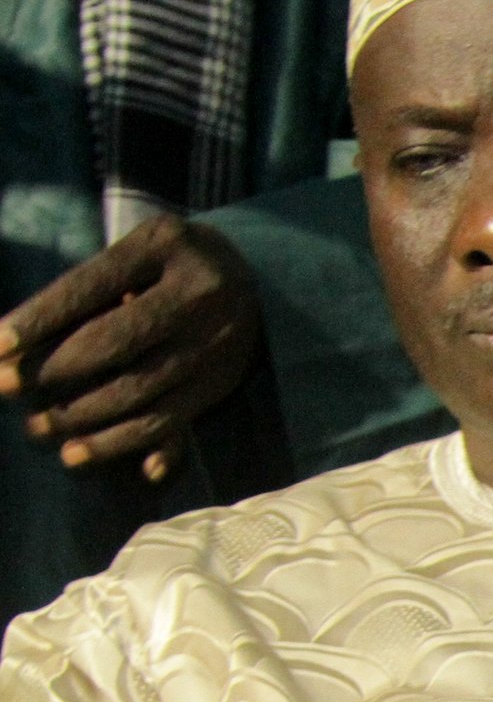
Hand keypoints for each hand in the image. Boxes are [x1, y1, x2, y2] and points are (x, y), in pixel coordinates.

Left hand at [0, 216, 263, 482]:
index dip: (41, 318)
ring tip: (36, 429)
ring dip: (80, 415)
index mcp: (166, 246)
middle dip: (54, 369)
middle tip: (5, 386)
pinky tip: (81, 454)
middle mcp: (197, 296)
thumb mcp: (138, 250)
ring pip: (139, 391)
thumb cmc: (168, 263)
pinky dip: (123, 444)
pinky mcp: (219, 385)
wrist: (258, 281)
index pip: (90, 286)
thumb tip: (22, 342)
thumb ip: (98, 286)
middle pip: (116, 342)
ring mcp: (214, 345)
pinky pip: (167, 423)